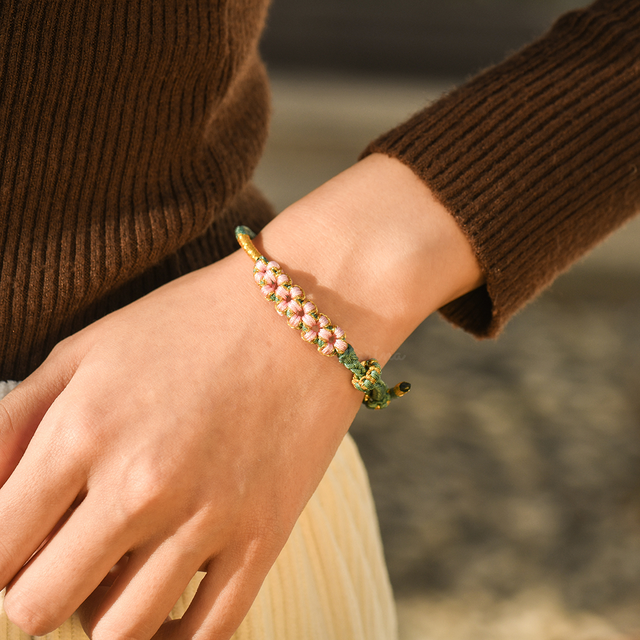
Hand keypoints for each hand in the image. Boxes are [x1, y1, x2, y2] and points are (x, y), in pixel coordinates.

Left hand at [0, 250, 360, 638]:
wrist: (303, 317)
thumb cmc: (190, 325)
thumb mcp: (87, 349)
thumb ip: (14, 422)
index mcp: (85, 432)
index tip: (16, 545)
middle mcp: (142, 487)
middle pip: (39, 607)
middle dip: (33, 593)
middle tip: (58, 560)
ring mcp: (209, 518)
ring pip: (117, 635)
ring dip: (98, 615)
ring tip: (111, 575)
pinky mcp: (264, 538)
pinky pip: (205, 636)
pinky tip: (163, 611)